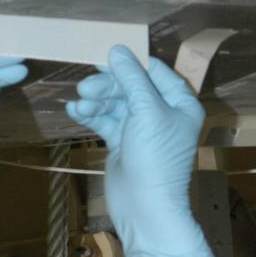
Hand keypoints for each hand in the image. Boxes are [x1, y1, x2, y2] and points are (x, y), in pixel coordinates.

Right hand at [66, 46, 219, 256]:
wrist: (144, 207)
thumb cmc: (155, 158)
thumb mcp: (146, 111)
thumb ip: (132, 79)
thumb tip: (117, 49)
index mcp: (179, 103)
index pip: (154, 71)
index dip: (130, 62)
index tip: (104, 53)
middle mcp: (162, 113)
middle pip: (131, 86)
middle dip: (108, 85)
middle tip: (85, 86)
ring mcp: (142, 129)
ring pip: (116, 103)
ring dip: (97, 100)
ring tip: (80, 102)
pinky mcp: (123, 143)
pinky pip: (106, 120)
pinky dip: (92, 115)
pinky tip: (75, 111)